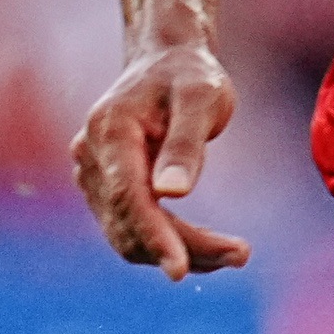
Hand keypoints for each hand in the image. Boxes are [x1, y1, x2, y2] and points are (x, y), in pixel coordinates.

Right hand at [74, 39, 250, 278]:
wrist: (166, 62)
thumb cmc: (189, 75)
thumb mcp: (201, 98)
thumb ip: (186, 144)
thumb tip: (172, 194)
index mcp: (110, 130)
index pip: (128, 196)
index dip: (154, 236)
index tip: (180, 271)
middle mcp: (91, 156)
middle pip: (130, 223)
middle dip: (182, 248)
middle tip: (241, 254)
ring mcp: (94, 175)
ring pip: (129, 235)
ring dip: (179, 251)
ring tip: (235, 252)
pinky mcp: (107, 190)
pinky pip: (133, 229)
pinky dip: (169, 243)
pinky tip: (210, 246)